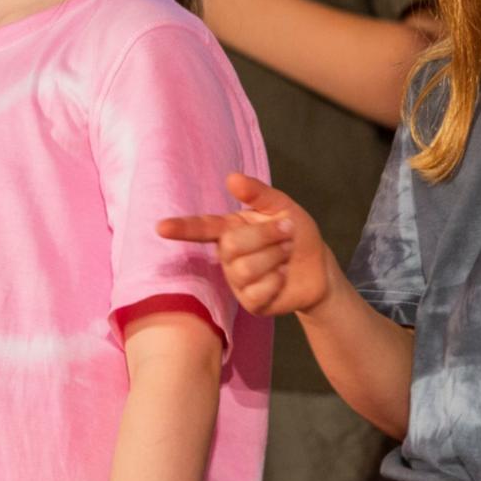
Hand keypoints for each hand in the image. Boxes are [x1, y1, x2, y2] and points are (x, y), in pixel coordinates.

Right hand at [157, 173, 330, 317]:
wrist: (319, 266)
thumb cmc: (295, 234)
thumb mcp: (282, 207)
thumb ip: (258, 193)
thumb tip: (232, 178)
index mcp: (230, 228)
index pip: (202, 228)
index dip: (182, 228)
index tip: (161, 227)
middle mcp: (228, 255)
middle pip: (231, 245)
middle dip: (265, 236)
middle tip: (287, 233)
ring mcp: (237, 281)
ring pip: (244, 270)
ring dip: (274, 258)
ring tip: (286, 254)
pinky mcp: (251, 302)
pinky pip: (257, 292)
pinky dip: (277, 281)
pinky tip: (283, 277)